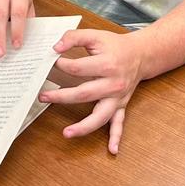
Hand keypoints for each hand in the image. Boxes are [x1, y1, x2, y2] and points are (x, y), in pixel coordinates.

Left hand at [38, 29, 144, 154]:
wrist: (141, 55)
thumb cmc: (115, 45)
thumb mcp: (95, 35)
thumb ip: (74, 37)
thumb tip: (56, 47)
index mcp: (107, 64)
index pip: (77, 68)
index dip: (61, 65)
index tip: (51, 62)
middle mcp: (113, 84)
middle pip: (84, 94)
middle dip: (61, 97)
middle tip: (43, 96)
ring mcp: (117, 98)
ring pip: (100, 116)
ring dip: (83, 127)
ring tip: (66, 133)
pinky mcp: (121, 106)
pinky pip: (119, 124)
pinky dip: (116, 137)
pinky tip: (112, 150)